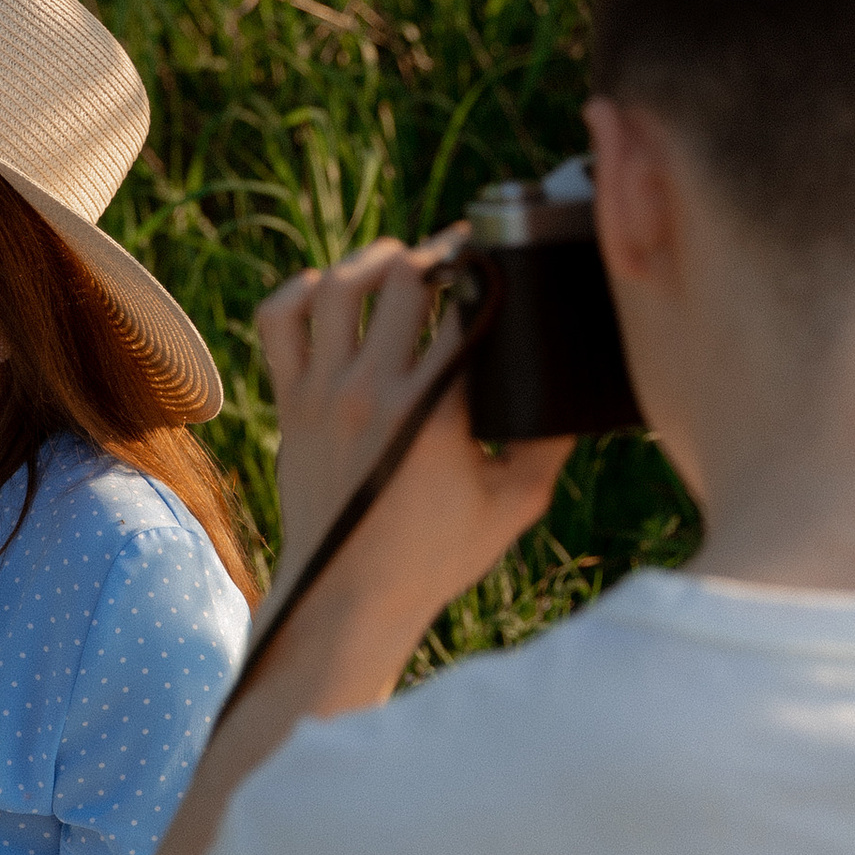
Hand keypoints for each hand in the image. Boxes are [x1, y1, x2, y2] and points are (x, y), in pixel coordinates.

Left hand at [257, 232, 569, 657]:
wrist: (347, 597)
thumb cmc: (436, 556)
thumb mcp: (515, 504)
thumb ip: (550, 442)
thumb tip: (576, 388)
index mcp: (434, 414)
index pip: (464, 310)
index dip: (487, 269)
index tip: (501, 259)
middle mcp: (372, 394)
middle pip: (402, 281)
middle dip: (435, 258)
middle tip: (454, 261)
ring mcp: (323, 395)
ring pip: (338, 286)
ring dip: (374, 261)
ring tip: (401, 265)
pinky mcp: (291, 403)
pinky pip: (279, 320)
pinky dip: (301, 290)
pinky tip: (332, 291)